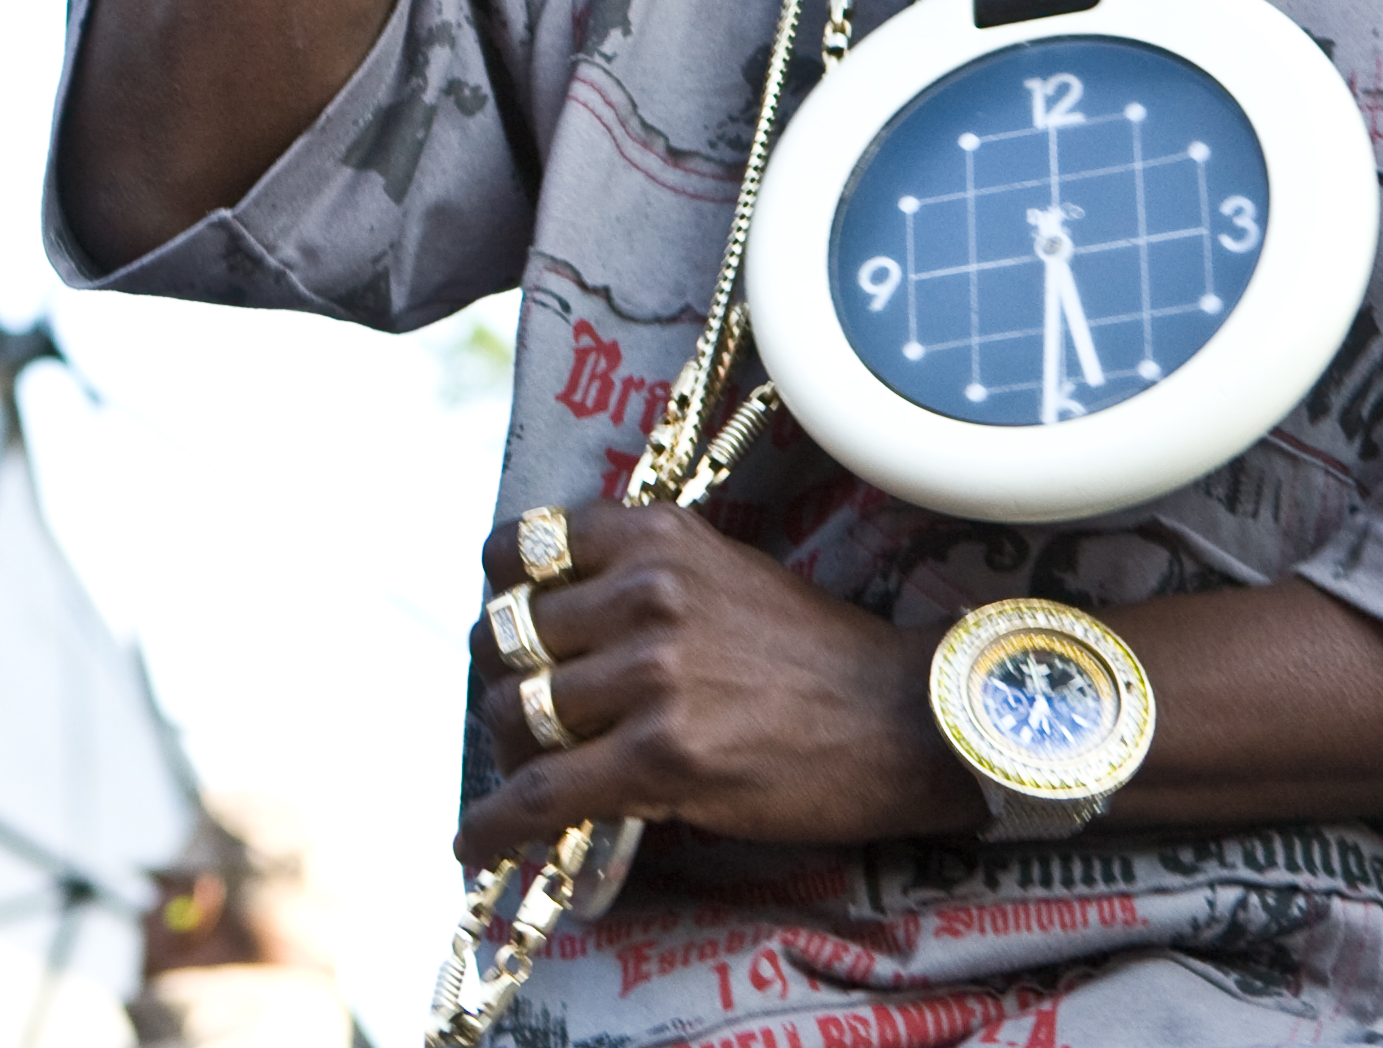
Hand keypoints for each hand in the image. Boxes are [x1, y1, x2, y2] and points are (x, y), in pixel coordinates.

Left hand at [455, 504, 964, 863]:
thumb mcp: (726, 576)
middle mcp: (645, 593)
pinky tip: (475, 844)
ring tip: (534, 776)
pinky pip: (541, 794)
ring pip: (515, 713)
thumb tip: (559, 631)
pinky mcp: (660, 755)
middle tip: (527, 718)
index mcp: (656, 539)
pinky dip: (496, 825)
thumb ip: (645, 584)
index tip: (509, 627)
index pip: (522, 548)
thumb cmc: (819, 656)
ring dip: (512, 752)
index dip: (501, 594)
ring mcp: (652, 674)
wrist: (907, 721)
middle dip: (503, 680)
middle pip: (508, 637)